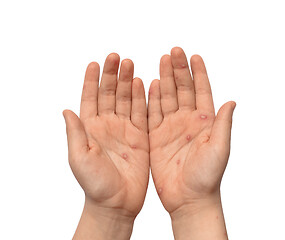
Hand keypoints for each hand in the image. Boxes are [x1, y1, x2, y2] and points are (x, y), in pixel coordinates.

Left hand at [63, 54, 148, 238]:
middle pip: (109, 94)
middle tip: (117, 58)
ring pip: (126, 100)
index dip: (91, 81)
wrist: (117, 201)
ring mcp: (125, 129)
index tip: (95, 63)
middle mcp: (107, 125)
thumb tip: (66, 110)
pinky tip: (142, 84)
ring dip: (127, 82)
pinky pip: (142, 113)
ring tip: (129, 64)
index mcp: (90, 128)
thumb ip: (75, 132)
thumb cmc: (95, 183)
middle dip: (112, 75)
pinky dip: (142, 98)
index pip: (90, 98)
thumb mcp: (79, 158)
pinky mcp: (140, 137)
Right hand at [148, 47, 234, 238]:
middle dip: (178, 70)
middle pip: (182, 90)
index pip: (202, 91)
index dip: (199, 73)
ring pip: (167, 98)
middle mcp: (188, 121)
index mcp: (205, 122)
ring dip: (165, 79)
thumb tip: (231, 101)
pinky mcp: (157, 137)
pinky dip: (152, 99)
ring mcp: (171, 128)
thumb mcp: (219, 149)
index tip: (194, 56)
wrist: (188, 199)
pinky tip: (151, 85)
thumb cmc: (207, 177)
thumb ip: (223, 124)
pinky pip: (153, 114)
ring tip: (162, 61)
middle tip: (173, 52)